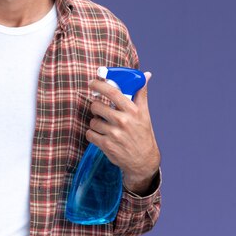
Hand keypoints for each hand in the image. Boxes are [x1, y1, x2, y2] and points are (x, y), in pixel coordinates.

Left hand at [87, 72, 159, 194]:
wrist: (143, 160)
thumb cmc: (142, 133)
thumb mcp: (144, 113)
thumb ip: (141, 93)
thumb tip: (146, 74)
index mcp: (133, 111)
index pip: (112, 92)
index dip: (99, 85)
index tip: (92, 82)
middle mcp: (123, 121)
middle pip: (97, 106)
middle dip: (96, 107)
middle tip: (101, 111)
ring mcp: (114, 134)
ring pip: (92, 120)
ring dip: (96, 122)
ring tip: (105, 126)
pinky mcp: (106, 145)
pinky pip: (90, 133)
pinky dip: (93, 134)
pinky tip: (101, 135)